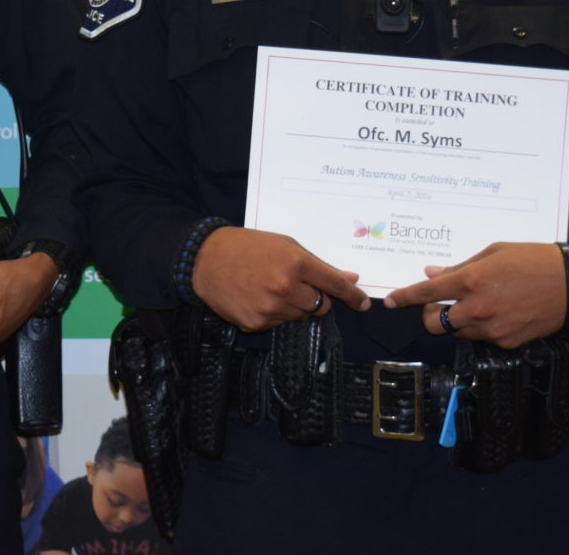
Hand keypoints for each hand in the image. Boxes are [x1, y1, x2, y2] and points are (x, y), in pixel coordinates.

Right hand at [190, 227, 369, 331]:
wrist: (204, 259)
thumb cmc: (246, 246)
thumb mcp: (285, 245)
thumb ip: (318, 264)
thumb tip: (350, 278)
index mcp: (295, 263)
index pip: (335, 285)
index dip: (353, 296)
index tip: (364, 303)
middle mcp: (285, 288)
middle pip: (321, 306)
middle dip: (317, 298)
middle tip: (298, 285)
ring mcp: (270, 309)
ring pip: (300, 316)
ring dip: (294, 306)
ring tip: (270, 287)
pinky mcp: (256, 324)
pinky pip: (278, 323)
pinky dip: (274, 313)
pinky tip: (257, 297)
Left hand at [382, 241, 568, 348]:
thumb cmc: (533, 260)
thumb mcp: (493, 253)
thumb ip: (460, 267)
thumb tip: (434, 274)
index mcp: (471, 281)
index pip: (426, 294)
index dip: (404, 298)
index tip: (390, 301)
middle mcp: (477, 309)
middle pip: (433, 323)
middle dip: (428, 314)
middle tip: (439, 303)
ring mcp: (492, 329)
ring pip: (456, 332)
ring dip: (455, 321)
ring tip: (474, 304)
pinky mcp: (507, 342)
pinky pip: (481, 338)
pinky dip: (480, 327)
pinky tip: (497, 312)